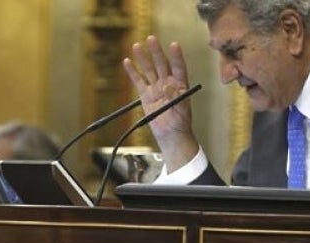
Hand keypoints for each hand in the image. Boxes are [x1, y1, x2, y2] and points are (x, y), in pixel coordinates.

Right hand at [123, 35, 200, 170]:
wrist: (171, 135)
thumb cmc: (180, 123)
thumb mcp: (181, 111)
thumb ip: (175, 98)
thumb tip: (167, 87)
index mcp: (180, 85)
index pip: (179, 67)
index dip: (176, 57)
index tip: (174, 45)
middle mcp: (168, 83)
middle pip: (161, 64)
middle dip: (156, 52)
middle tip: (151, 39)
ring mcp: (156, 88)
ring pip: (149, 70)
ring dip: (143, 58)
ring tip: (137, 46)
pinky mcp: (146, 95)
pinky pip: (138, 81)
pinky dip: (132, 72)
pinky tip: (127, 62)